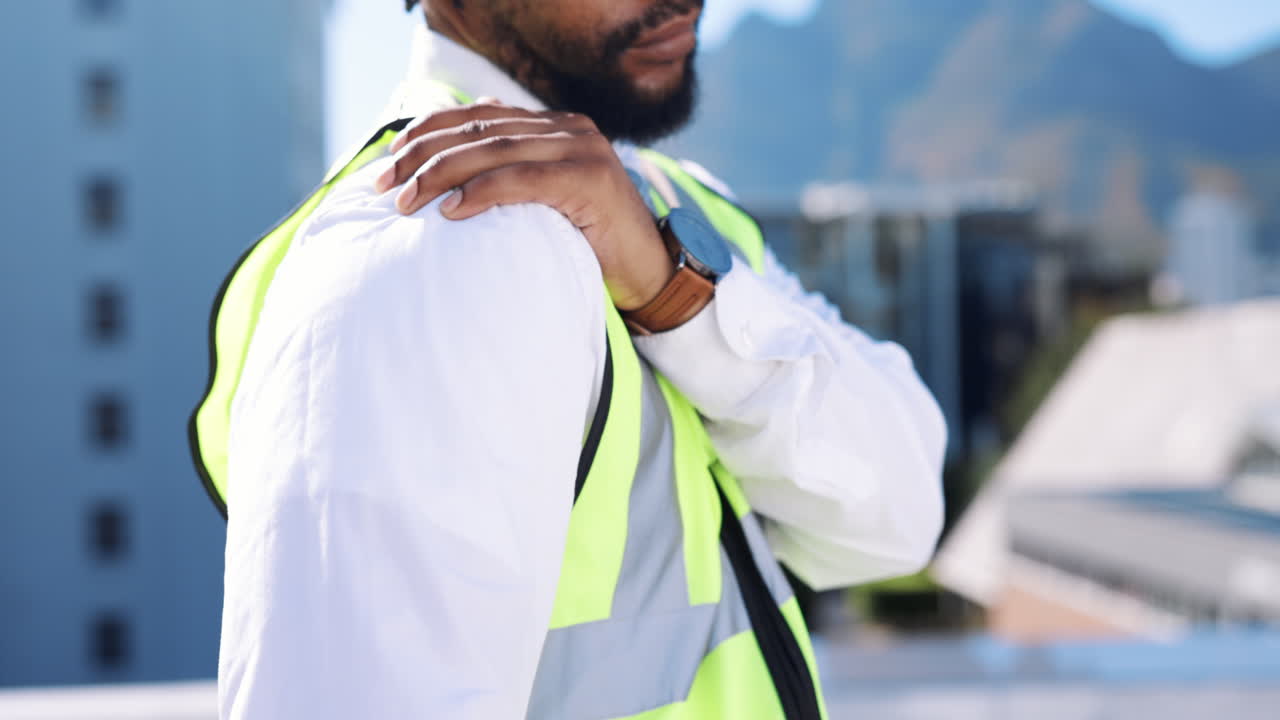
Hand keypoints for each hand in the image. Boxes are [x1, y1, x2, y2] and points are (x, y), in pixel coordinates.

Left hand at [374, 99, 673, 310]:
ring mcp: (583, 149)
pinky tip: (452, 210)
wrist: (649, 276)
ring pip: (494, 150)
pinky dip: (482, 192)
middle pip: (478, 130)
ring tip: (408, 202)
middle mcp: (569, 128)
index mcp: (554, 126)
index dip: (426, 132)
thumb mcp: (541, 205)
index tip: (389, 161)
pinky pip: (522, 179)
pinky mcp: (590, 178)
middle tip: (385, 186)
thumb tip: (444, 176)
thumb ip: (508, 179)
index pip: (476, 116)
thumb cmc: (589, 249)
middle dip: (423, 156)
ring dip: (442, 175)